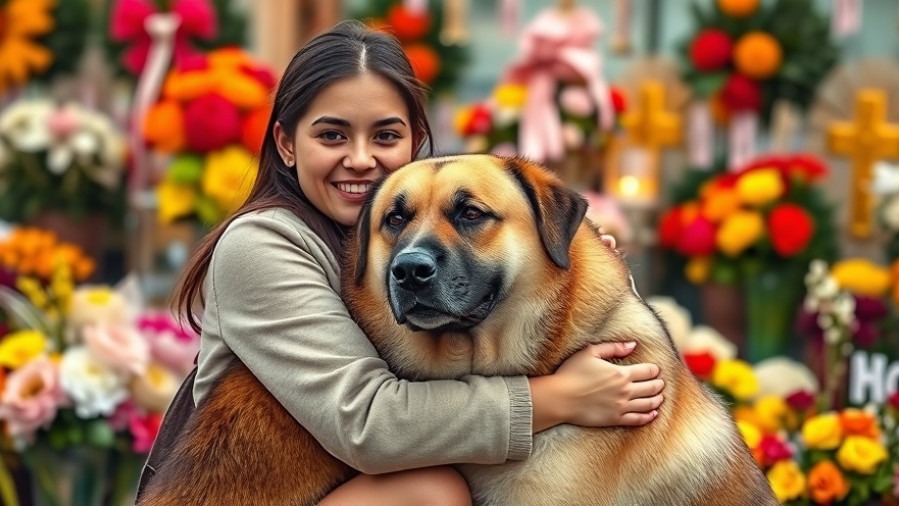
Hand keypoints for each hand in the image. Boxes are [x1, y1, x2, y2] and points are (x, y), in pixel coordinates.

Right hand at [529, 342, 663, 431]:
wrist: (560, 398)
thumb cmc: (572, 373)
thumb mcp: (590, 352)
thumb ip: (613, 347)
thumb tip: (633, 345)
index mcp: (621, 373)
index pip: (648, 371)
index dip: (654, 370)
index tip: (655, 369)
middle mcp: (625, 391)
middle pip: (652, 388)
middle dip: (658, 384)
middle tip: (660, 383)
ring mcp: (621, 407)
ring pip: (648, 404)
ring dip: (657, 400)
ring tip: (660, 397)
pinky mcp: (615, 419)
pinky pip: (638, 420)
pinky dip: (649, 417)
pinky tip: (653, 414)